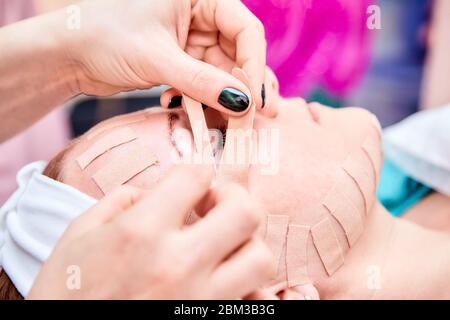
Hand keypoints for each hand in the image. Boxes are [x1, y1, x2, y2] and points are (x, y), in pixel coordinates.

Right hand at [28, 165, 274, 298]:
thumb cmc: (65, 294)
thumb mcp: (78, 235)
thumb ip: (120, 201)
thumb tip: (153, 191)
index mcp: (141, 232)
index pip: (196, 176)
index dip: (197, 172)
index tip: (191, 186)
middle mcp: (177, 263)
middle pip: (246, 211)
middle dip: (234, 199)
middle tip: (215, 208)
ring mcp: (199, 300)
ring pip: (261, 258)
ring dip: (247, 244)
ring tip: (223, 246)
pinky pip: (254, 303)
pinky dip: (251, 289)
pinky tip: (229, 282)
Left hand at [60, 0, 266, 114]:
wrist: (69, 54)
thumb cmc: (106, 39)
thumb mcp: (158, 59)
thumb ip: (203, 81)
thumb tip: (244, 104)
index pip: (245, 29)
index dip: (254, 64)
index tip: (254, 98)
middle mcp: (200, 15)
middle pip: (238, 53)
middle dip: (243, 87)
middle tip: (257, 117)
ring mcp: (191, 40)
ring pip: (222, 72)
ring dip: (219, 98)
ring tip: (221, 122)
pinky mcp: (181, 61)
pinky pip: (203, 83)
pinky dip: (198, 99)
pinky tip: (175, 105)